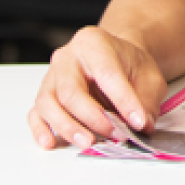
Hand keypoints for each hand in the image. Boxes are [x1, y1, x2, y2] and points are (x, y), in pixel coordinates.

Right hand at [27, 25, 167, 149]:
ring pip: (48, 104)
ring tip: (88, 142)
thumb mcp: (149, 77)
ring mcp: (51, 77)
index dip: (123, 100)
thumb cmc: (128, 66)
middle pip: (70, 91)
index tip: (138, 122)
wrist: (115, 60)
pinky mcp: (44, 96)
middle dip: (93, 118)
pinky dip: (41, 130)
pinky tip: (50, 142)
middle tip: (115, 134)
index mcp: (94, 42)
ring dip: (68, 127)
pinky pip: (35, 113)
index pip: (106, 73)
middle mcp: (67, 58)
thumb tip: (142, 124)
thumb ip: (146, 100)